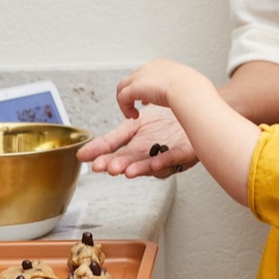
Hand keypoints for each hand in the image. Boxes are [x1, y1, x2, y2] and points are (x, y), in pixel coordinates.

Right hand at [76, 104, 196, 178]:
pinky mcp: (185, 152)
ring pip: (151, 165)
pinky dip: (164, 162)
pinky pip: (175, 159)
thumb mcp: (134, 125)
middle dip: (118, 165)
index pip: (117, 151)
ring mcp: (168, 154)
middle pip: (132, 161)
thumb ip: (114, 139)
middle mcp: (151, 153)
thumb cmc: (165, 119)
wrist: (192, 107)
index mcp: (137, 146)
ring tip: (125, 171)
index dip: (102, 156)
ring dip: (138, 169)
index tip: (86, 160)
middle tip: (106, 167)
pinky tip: (155, 164)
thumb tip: (86, 150)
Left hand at [116, 58, 199, 118]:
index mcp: (161, 65)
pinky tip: (133, 116)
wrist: (188, 89)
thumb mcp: (186, 85)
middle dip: (133, 92)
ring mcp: (140, 76)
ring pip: (122, 87)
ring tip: (132, 114)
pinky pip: (122, 97)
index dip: (144, 86)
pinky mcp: (134, 87)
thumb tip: (189, 95)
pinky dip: (125, 108)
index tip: (147, 99)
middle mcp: (148, 68)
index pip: (146, 73)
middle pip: (132, 78)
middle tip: (138, 106)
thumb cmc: (193, 90)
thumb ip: (182, 88)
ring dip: (125, 101)